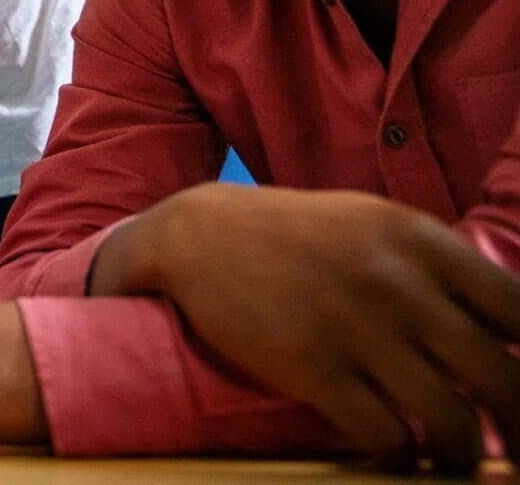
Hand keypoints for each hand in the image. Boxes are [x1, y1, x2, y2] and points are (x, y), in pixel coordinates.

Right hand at [91, 184, 519, 469]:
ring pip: (451, 421)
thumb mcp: (377, 226)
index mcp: (423, 241)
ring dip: (462, 456)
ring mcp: (356, 328)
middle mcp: (399, 284)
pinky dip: (399, 457)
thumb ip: (440, 269)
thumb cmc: (297, 233)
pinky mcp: (312, 367)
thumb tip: (510, 330)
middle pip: (503, 379)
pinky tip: (393, 454)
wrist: (199, 235)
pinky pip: (385, 436)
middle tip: (518, 446)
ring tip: (452, 461)